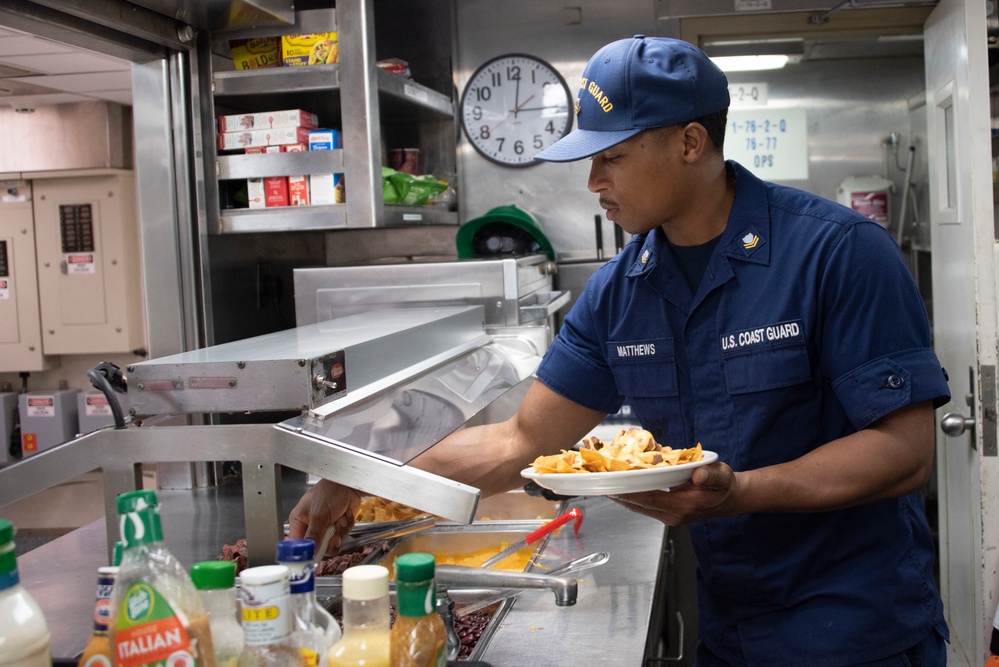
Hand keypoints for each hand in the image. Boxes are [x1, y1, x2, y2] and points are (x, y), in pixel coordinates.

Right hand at [288, 479, 361, 555]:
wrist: (349, 484)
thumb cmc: (329, 492)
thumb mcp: (319, 514)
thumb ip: (314, 535)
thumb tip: (309, 552)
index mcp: (299, 521)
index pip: (298, 544)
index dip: (306, 552)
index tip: (314, 557)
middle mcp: (311, 526)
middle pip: (317, 547)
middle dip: (329, 542)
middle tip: (334, 537)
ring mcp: (325, 527)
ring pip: (331, 543)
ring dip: (339, 532)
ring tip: (340, 520)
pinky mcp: (337, 526)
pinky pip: (342, 536)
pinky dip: (346, 526)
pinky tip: (345, 515)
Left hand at [609, 462, 738, 525]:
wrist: (729, 499)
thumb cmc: (723, 485)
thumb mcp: (722, 476)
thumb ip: (710, 475)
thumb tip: (698, 474)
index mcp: (683, 506)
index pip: (649, 499)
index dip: (629, 492)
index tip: (611, 485)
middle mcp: (671, 514)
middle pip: (638, 504)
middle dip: (618, 493)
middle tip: (599, 481)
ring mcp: (667, 515)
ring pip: (638, 506)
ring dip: (621, 495)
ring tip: (603, 482)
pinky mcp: (665, 512)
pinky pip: (643, 505)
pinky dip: (631, 496)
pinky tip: (620, 486)